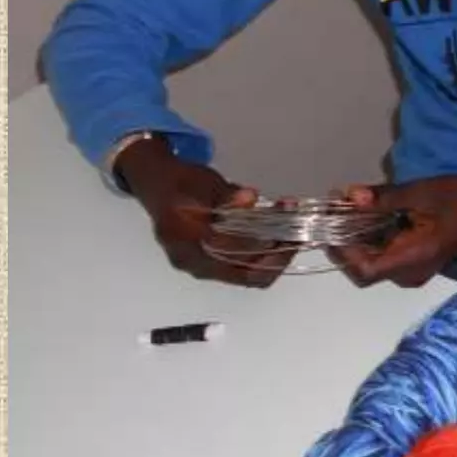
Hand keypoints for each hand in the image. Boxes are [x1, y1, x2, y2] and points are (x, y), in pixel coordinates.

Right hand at [117, 137, 289, 287]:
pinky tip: (278, 236)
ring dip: (274, 255)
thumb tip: (249, 199)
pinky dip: (264, 256)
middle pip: (245, 273)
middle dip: (277, 254)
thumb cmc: (179, 182)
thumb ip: (225, 195)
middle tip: (298, 232)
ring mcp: (202, 268)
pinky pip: (243, 269)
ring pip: (248, 274)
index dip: (264, 237)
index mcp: (186, 242)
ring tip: (292, 232)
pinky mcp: (211, 266)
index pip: (233, 251)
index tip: (286, 217)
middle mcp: (194, 263)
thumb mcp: (201, 181)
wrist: (158, 185)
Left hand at [330, 176, 456, 287]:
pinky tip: (371, 214)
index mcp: (413, 258)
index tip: (334, 222)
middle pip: (365, 268)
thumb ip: (385, 197)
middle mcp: (411, 272)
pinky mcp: (416, 263)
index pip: (365, 270)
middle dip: (346, 240)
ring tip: (352, 207)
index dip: (343, 251)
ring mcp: (414, 271)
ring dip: (358, 237)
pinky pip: (386, 257)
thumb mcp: (422, 192)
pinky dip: (373, 238)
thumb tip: (350, 196)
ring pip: (374, 262)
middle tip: (338, 208)